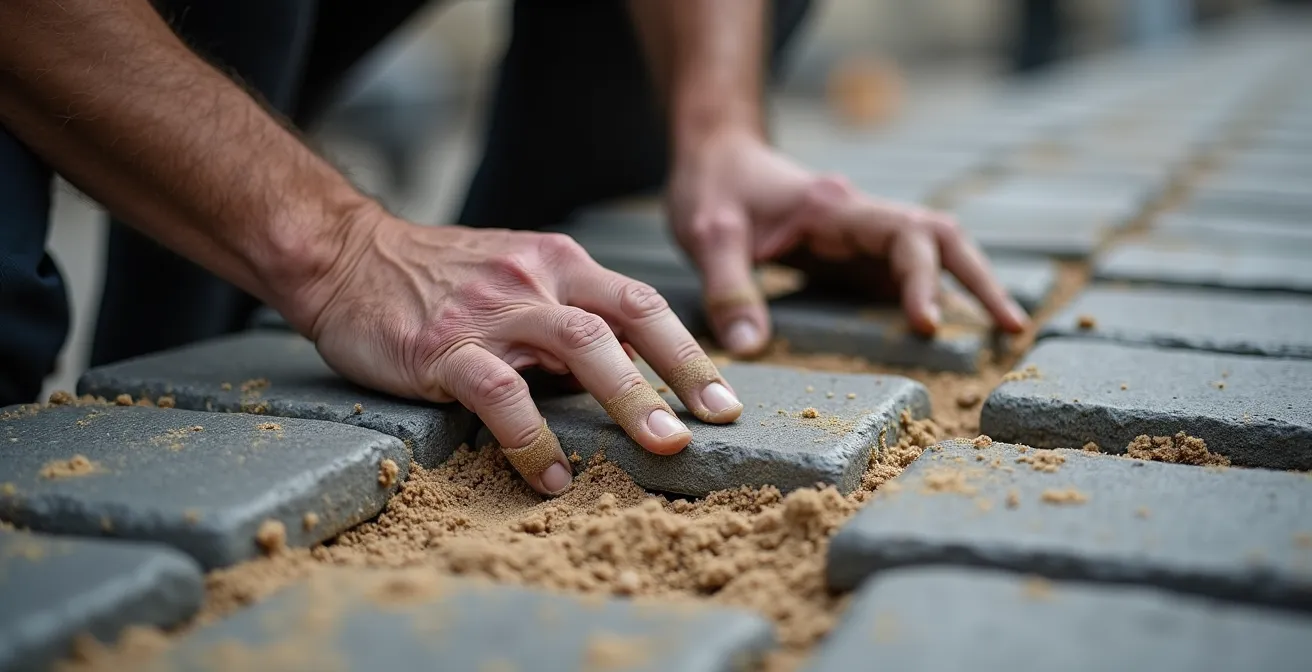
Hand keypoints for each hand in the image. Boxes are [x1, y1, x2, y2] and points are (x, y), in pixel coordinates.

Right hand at [287, 207, 744, 494]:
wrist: (347, 258)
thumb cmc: (440, 279)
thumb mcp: (517, 277)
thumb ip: (570, 315)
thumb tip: (632, 368)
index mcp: (560, 263)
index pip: (641, 303)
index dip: (689, 351)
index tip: (724, 399)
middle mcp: (537, 278)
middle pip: (628, 318)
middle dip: (682, 371)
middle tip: (716, 422)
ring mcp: (493, 312)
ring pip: (580, 347)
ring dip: (629, 398)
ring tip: (661, 447)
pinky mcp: (445, 349)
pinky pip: (502, 395)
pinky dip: (534, 438)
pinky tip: (554, 476)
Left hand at [666, 129, 1030, 355]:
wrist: (716, 155)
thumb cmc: (713, 186)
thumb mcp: (707, 234)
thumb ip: (728, 286)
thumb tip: (748, 350)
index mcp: (836, 209)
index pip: (905, 236)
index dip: (923, 279)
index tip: (926, 325)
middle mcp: (861, 220)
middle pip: (942, 239)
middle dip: (980, 280)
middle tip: (1012, 331)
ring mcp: (862, 239)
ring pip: (934, 255)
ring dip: (969, 288)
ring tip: (1002, 336)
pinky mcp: (853, 258)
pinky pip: (905, 277)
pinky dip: (933, 300)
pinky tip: (947, 336)